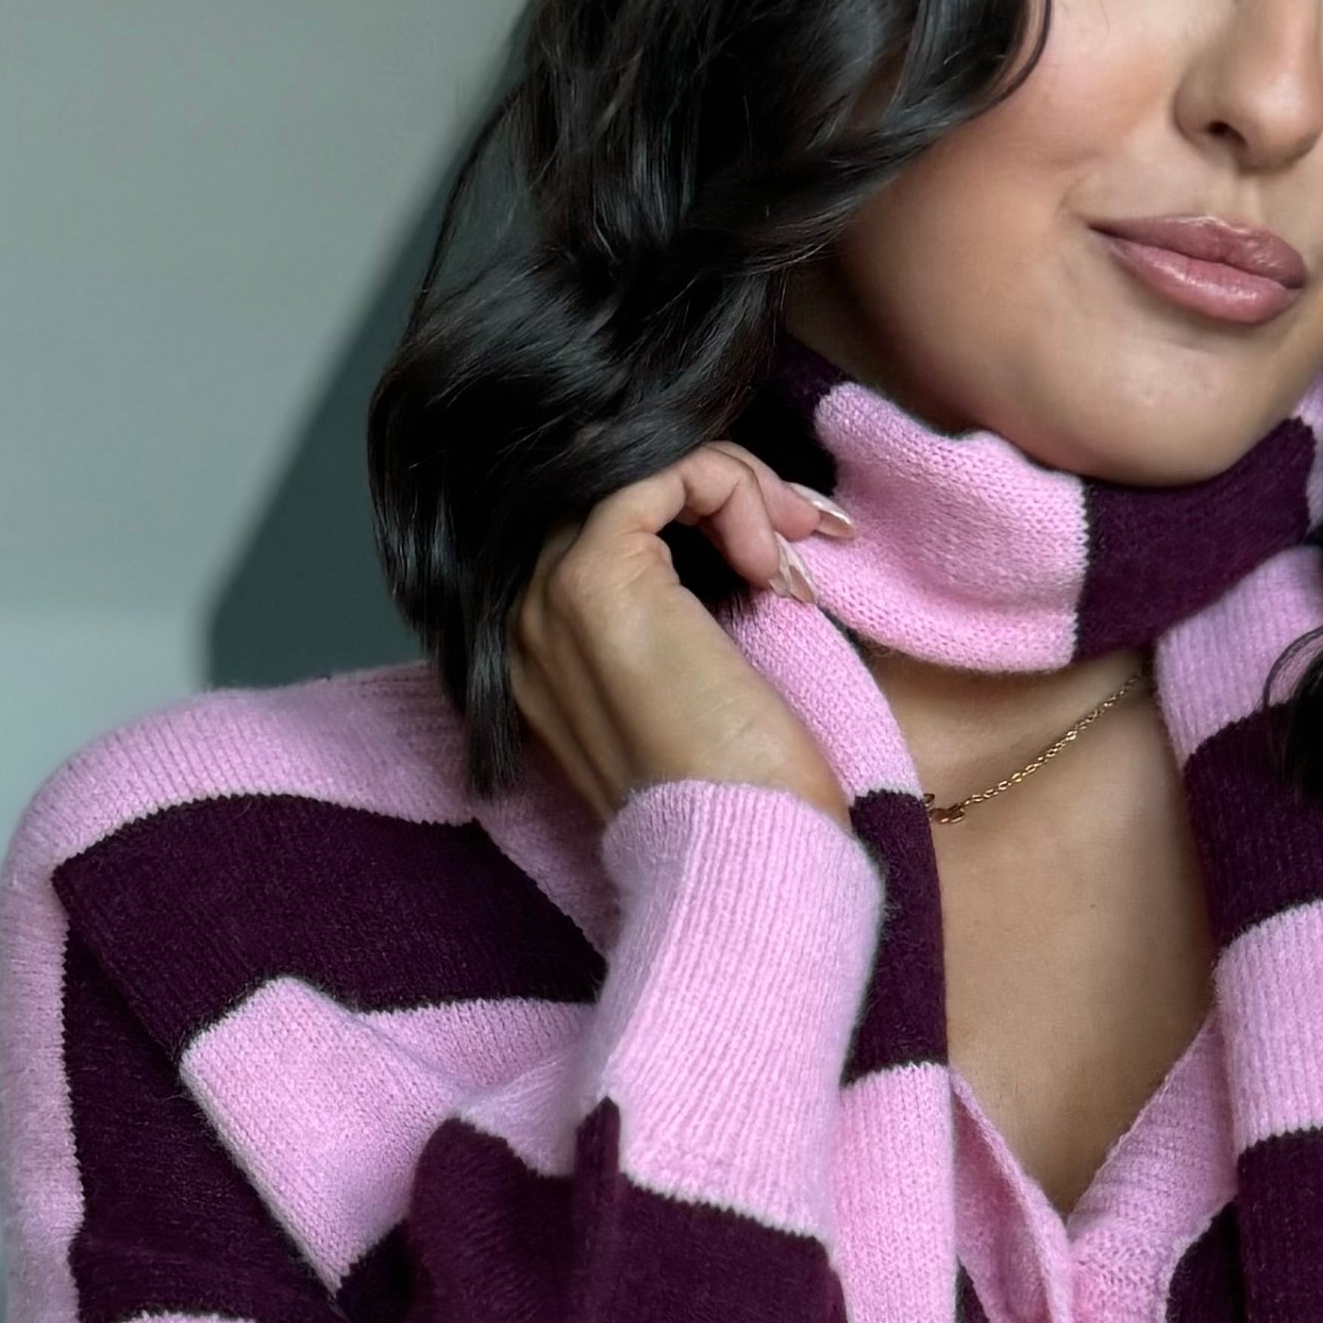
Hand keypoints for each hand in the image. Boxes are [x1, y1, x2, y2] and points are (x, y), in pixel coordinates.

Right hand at [510, 445, 852, 828]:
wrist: (746, 857)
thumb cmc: (741, 798)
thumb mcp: (696, 693)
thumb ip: (678, 620)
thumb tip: (735, 540)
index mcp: (541, 649)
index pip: (597, 519)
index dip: (691, 511)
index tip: (775, 549)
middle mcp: (522, 618)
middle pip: (608, 482)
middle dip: (717, 486)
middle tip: (800, 530)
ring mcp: (547, 596)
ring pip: (631, 466)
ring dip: (732, 484)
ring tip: (795, 545)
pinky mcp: (595, 578)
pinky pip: (658, 473)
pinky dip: (730, 491)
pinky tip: (770, 564)